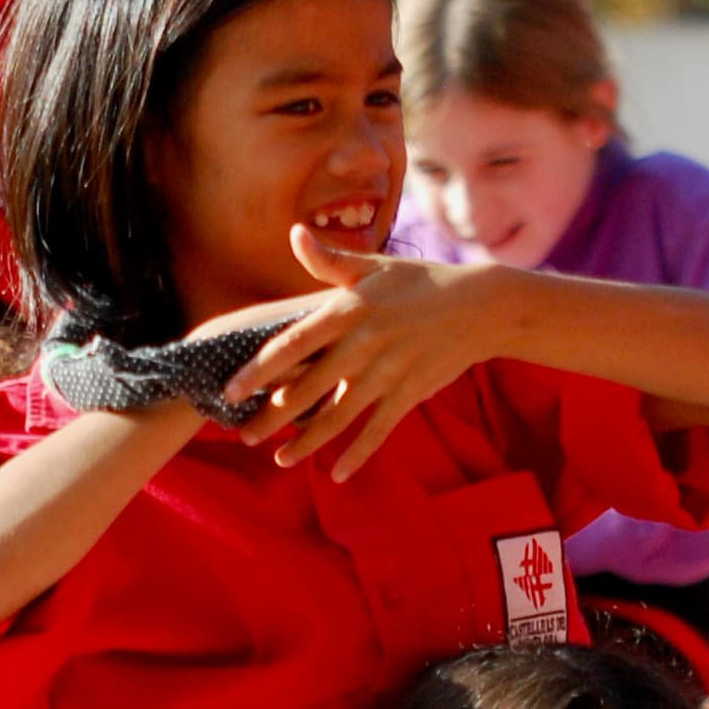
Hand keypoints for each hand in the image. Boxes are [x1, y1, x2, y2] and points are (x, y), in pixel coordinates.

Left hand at [229, 237, 503, 476]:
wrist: (480, 306)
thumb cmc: (420, 282)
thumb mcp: (374, 266)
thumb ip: (329, 260)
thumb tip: (294, 233)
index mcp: (347, 309)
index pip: (291, 345)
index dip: (257, 371)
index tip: (229, 392)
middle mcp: (363, 342)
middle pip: (306, 388)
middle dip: (271, 417)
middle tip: (242, 436)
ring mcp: (387, 371)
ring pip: (337, 416)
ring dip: (306, 443)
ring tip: (279, 460)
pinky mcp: (410, 392)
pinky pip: (378, 430)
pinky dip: (357, 454)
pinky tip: (336, 475)